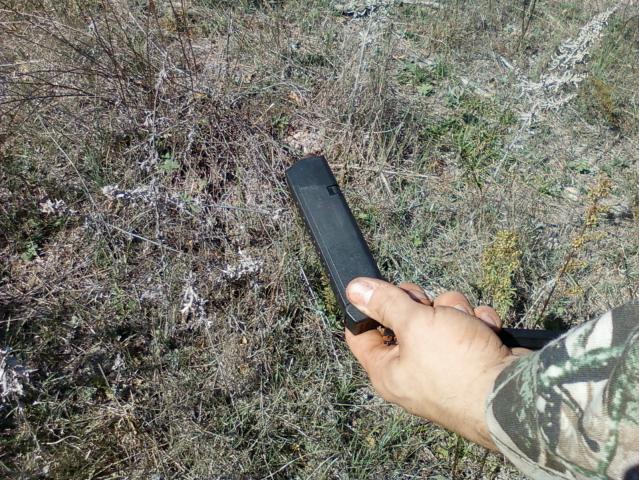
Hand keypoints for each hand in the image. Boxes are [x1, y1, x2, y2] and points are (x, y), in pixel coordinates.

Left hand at [345, 277, 529, 448]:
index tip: (378, 291)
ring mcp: (443, 367)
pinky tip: (486, 332)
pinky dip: (478, 325)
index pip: (360, 334)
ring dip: (455, 313)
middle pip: (404, 319)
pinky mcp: (472, 361)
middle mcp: (412, 371)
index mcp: (387, 370)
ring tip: (466, 325)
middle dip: (423, 305)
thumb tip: (354, 289)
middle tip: (430, 309)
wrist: (514, 393)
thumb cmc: (457, 366)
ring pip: (440, 318)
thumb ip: (384, 303)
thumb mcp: (414, 324)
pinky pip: (467, 328)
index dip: (367, 308)